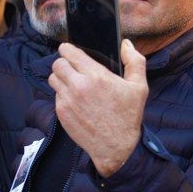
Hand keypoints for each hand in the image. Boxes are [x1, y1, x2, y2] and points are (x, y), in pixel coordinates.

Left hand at [50, 40, 148, 177]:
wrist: (116, 147)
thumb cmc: (128, 116)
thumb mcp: (139, 87)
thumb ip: (134, 61)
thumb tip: (126, 44)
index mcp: (96, 76)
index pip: (69, 53)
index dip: (67, 49)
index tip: (69, 49)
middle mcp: (78, 86)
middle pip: (57, 64)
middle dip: (63, 62)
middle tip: (71, 67)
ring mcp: (67, 100)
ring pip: (53, 79)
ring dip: (60, 77)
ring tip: (71, 82)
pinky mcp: (61, 113)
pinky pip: (56, 96)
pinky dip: (62, 94)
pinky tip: (76, 99)